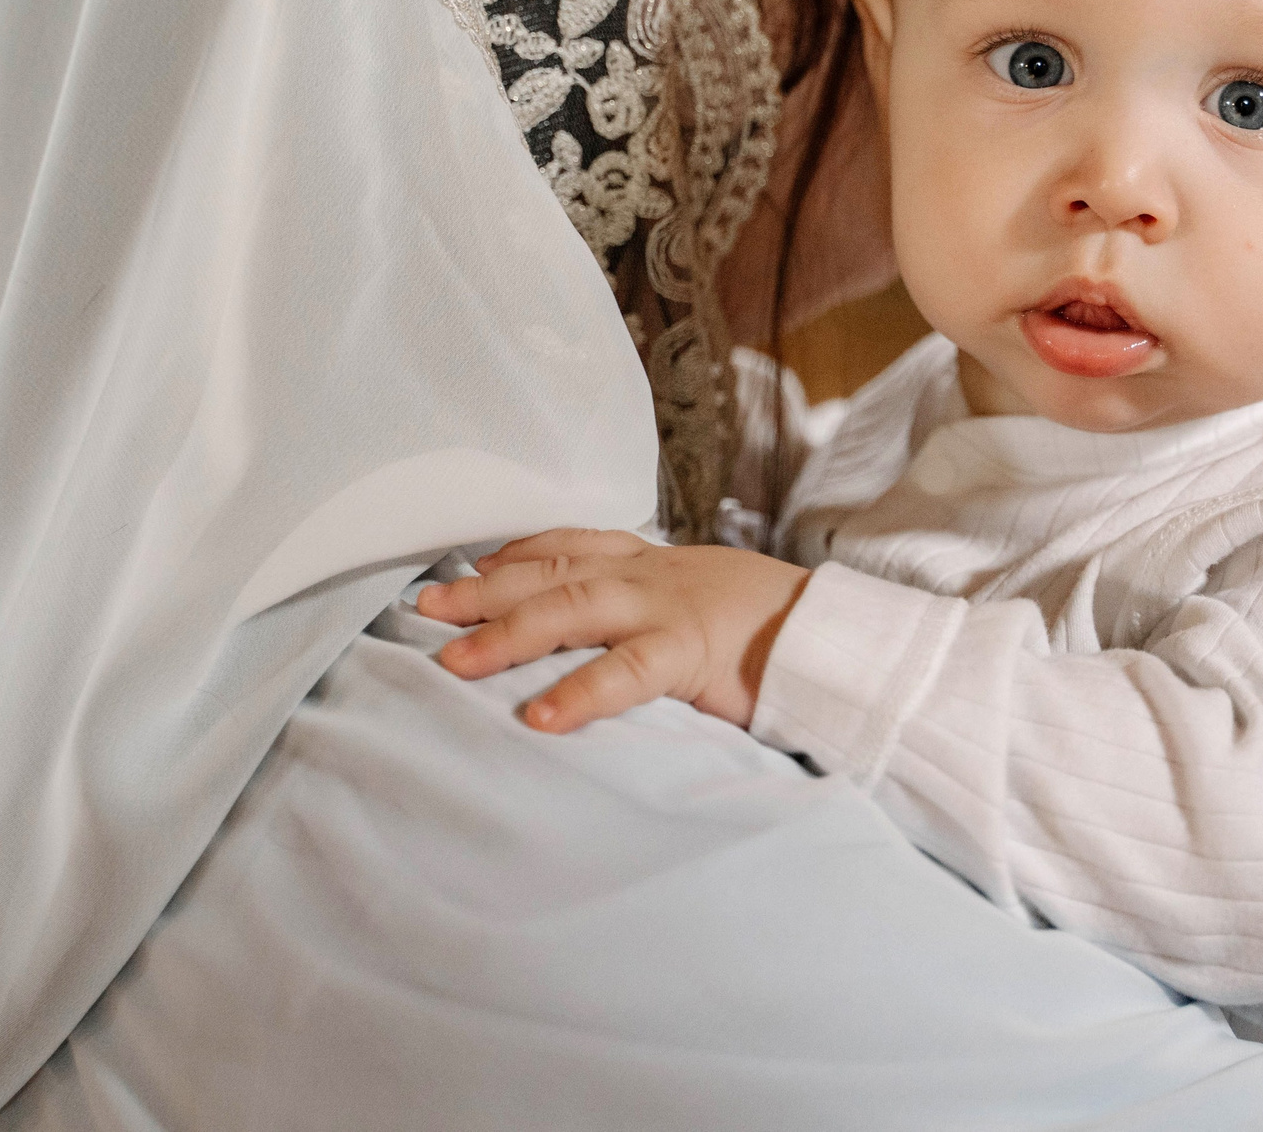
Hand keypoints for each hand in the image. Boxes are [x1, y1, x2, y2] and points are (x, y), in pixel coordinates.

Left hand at [414, 529, 809, 733]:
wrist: (838, 631)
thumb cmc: (768, 627)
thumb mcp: (697, 602)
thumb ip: (643, 614)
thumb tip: (587, 641)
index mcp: (652, 562)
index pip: (568, 544)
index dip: (511, 554)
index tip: (463, 565)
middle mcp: (649, 575)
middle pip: (551, 572)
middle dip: (483, 590)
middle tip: (424, 609)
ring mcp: (667, 609)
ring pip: (572, 610)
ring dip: (507, 634)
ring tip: (454, 661)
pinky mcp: (692, 653)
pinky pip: (626, 673)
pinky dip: (579, 694)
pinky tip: (539, 718)